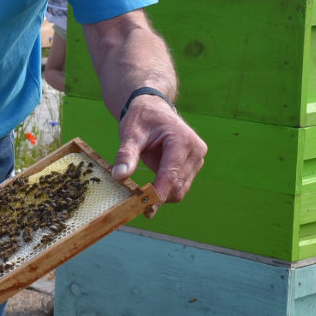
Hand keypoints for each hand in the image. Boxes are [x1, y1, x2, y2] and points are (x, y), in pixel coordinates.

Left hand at [111, 95, 205, 211]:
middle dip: (159, 197)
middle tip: (136, 207)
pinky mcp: (192, 165)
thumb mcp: (130, 133)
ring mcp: (196, 159)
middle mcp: (195, 151)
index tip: (145, 207)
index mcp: (182, 140)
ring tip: (140, 200)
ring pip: (180, 188)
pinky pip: (179, 184)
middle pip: (178, 185)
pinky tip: (148, 192)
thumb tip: (119, 176)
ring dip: (162, 196)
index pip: (171, 174)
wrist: (153, 109)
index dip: (159, 192)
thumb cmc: (142, 118)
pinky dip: (164, 190)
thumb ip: (126, 154)